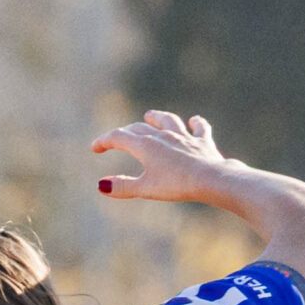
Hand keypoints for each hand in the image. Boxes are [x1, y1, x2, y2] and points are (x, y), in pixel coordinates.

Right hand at [93, 109, 240, 205]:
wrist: (209, 179)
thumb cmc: (176, 185)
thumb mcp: (145, 189)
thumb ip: (123, 187)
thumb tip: (101, 186)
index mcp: (145, 146)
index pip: (118, 137)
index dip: (104, 141)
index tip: (95, 148)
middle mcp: (163, 136)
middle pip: (139, 129)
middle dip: (125, 133)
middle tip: (116, 139)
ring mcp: (184, 137)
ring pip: (168, 121)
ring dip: (158, 118)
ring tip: (150, 115)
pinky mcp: (203, 143)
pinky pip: (200, 129)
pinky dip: (196, 124)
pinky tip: (194, 121)